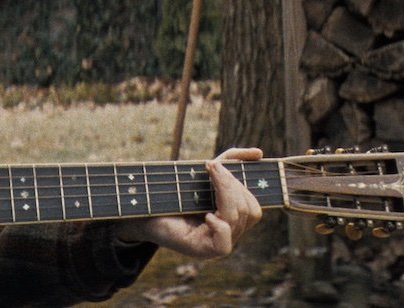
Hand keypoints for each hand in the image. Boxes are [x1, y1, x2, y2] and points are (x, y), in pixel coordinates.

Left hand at [113, 147, 263, 257]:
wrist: (143, 209)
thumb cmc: (176, 192)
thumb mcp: (206, 172)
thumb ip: (232, 160)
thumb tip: (259, 153)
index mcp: (233, 220)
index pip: (253, 207)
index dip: (241, 184)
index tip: (216, 164)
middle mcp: (229, 235)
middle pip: (248, 211)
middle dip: (231, 185)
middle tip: (210, 166)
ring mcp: (217, 245)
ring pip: (236, 221)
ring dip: (224, 193)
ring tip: (207, 176)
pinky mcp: (201, 251)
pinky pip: (224, 244)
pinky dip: (220, 226)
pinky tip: (206, 215)